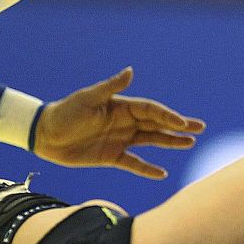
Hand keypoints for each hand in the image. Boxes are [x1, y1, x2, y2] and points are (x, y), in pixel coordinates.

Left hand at [33, 68, 205, 179]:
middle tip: (200, 128)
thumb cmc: (65, 112)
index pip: (151, 111)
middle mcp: (125, 122)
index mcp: (122, 107)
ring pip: (151, 141)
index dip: (167, 116)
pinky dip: (147, 168)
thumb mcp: (87, 98)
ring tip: (189, 143)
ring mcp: (120, 140)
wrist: (43, 134)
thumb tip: (131, 71)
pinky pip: (134, 163)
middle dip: (178, 126)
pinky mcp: (111, 157)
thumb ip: (110, 86)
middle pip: (157, 125)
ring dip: (170, 142)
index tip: (181, 123)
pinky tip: (162, 173)